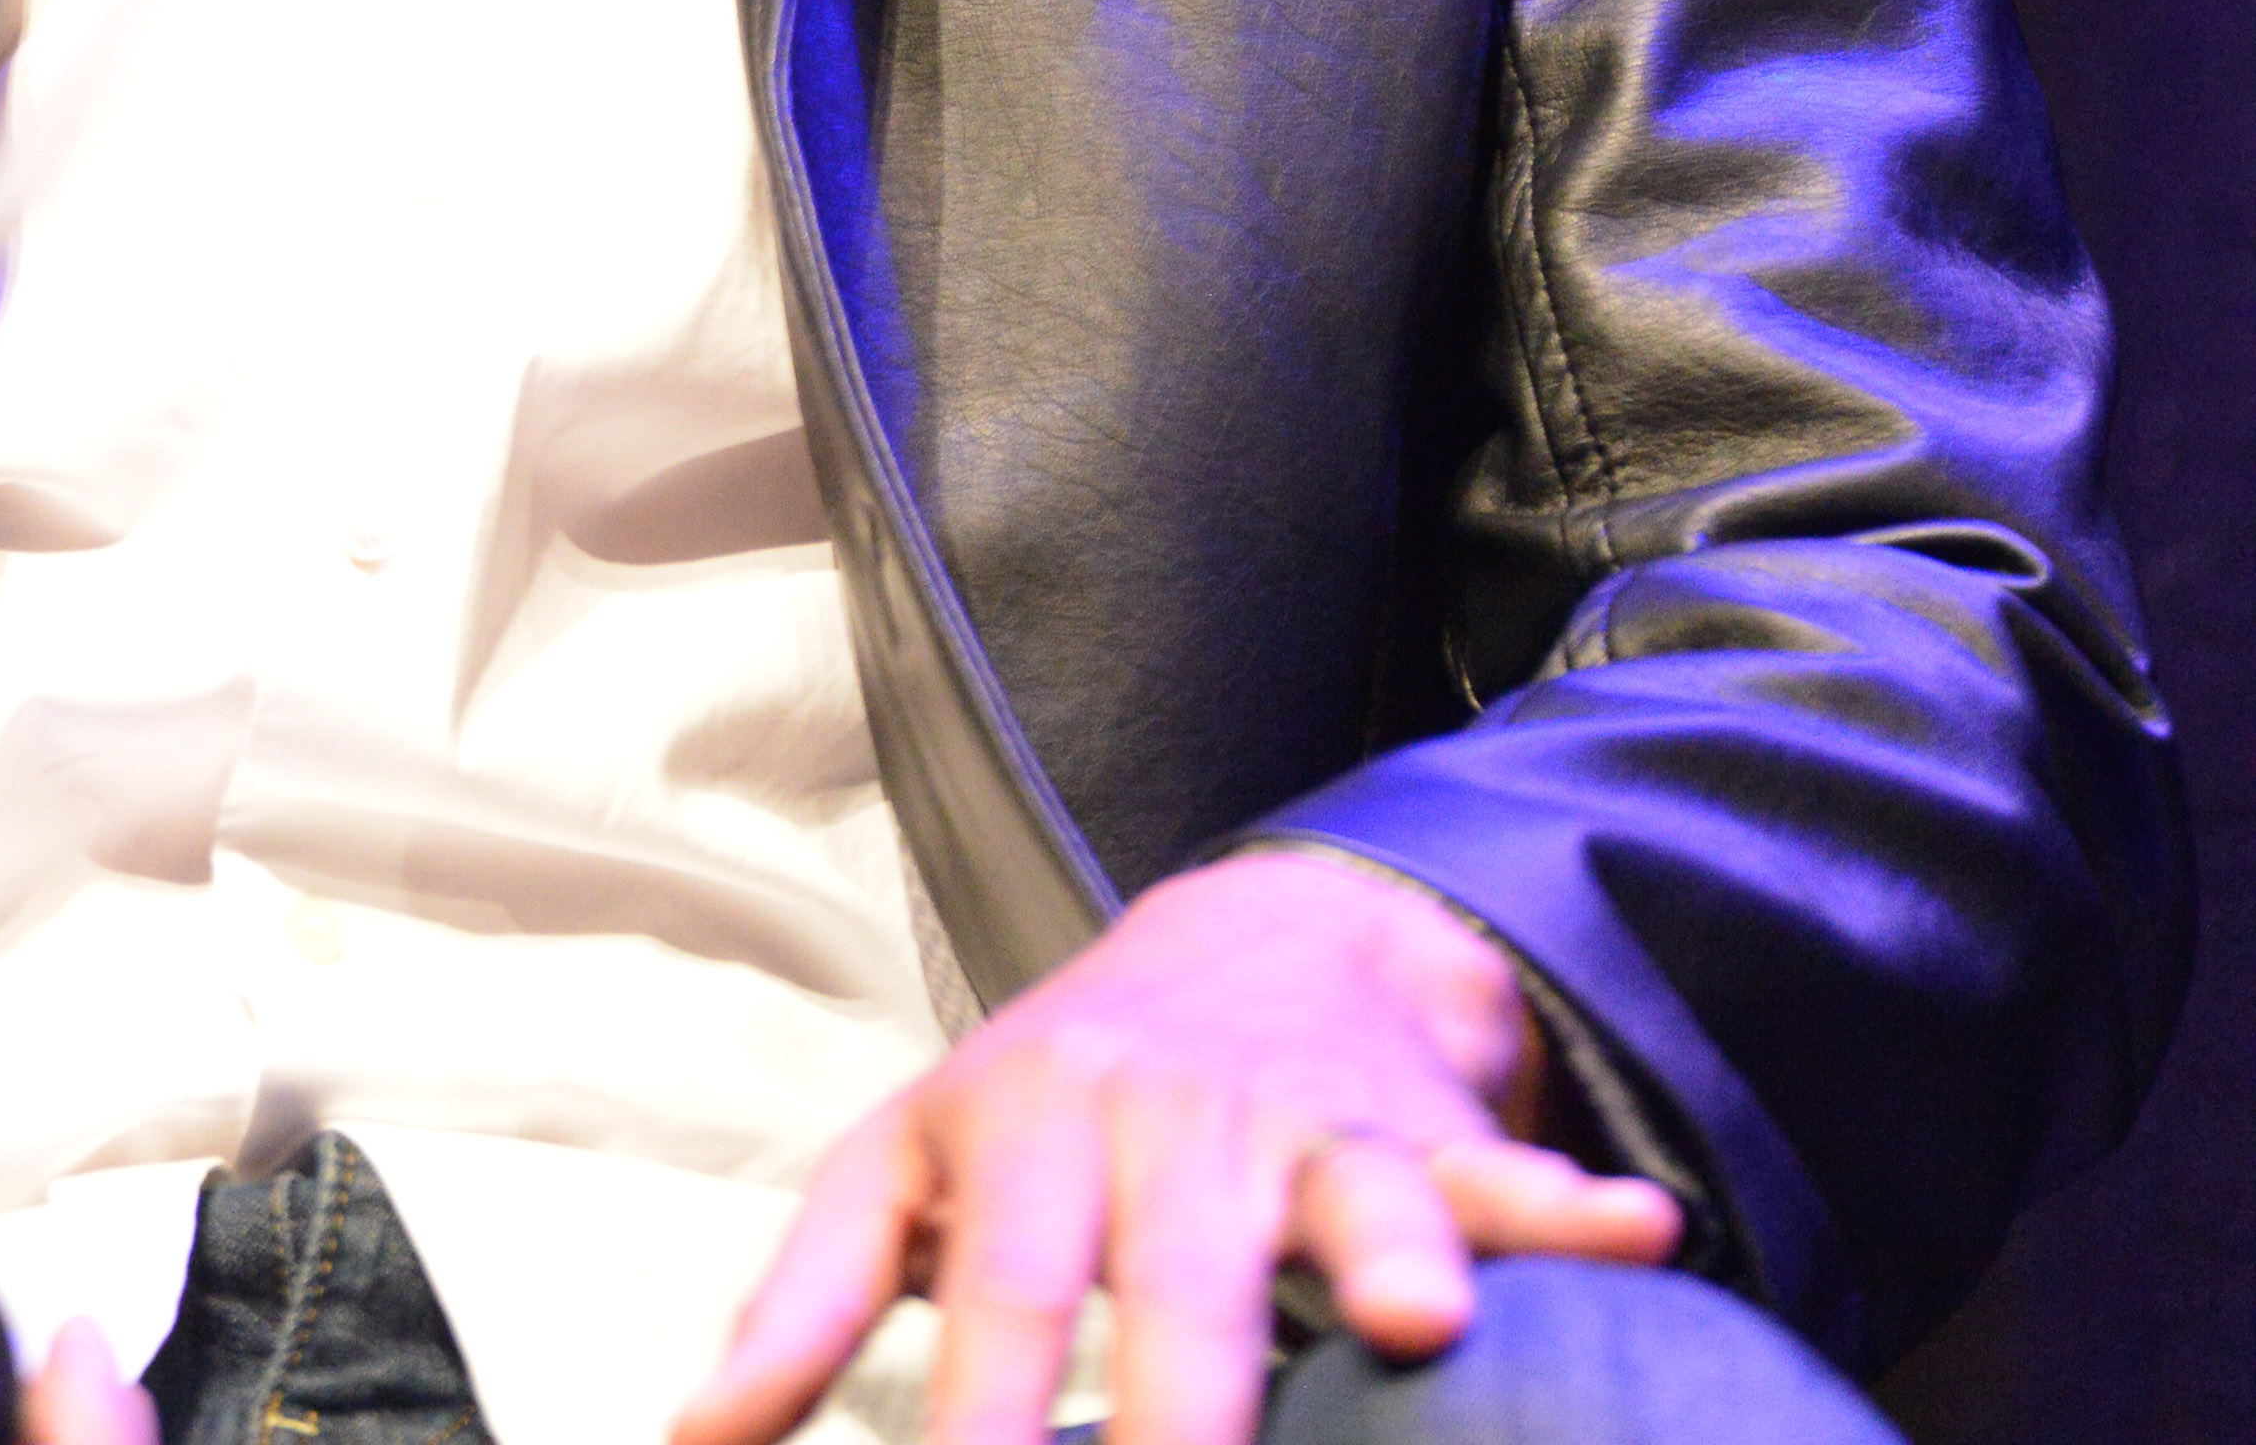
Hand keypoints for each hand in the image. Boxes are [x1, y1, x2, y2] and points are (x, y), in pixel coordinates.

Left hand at [674, 848, 1680, 1444]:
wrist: (1251, 933)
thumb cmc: (1054, 1096)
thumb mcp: (910, 1164)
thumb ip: (808, 1301)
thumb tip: (694, 1444)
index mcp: (1030, 1137)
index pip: (1003, 1314)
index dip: (981, 1437)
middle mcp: (1169, 1127)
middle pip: (1177, 1288)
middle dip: (1179, 1414)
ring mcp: (1305, 1129)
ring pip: (1350, 1198)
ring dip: (1385, 1249)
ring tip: (1410, 1314)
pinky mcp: (1423, 1137)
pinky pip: (1503, 1177)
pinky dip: (1570, 1211)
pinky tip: (1632, 1236)